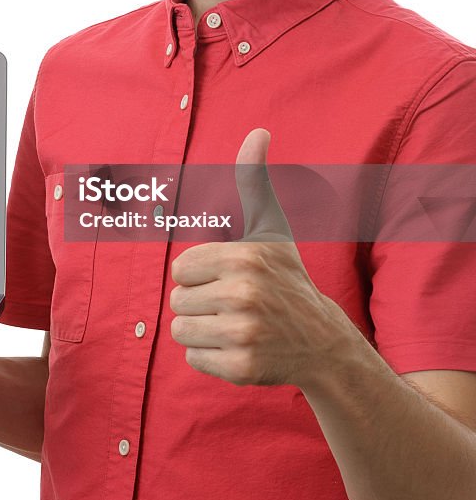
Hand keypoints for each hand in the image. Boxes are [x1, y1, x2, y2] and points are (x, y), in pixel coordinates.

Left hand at [169, 128, 351, 387]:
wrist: (323, 343)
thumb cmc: (285, 278)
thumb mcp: (270, 229)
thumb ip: (254, 181)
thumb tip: (258, 132)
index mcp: (244, 257)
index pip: (179, 268)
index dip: (200, 274)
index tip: (231, 277)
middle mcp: (244, 294)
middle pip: (176, 300)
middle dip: (200, 303)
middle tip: (235, 305)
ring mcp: (244, 333)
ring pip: (180, 330)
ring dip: (202, 331)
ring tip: (236, 326)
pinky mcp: (242, 368)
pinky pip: (193, 359)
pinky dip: (211, 358)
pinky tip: (241, 349)